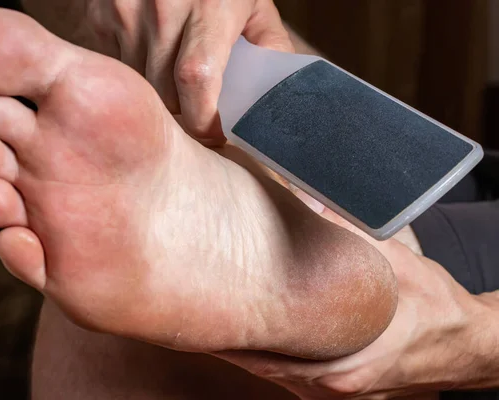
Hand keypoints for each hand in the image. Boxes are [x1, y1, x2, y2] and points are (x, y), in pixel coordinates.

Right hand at [79, 0, 292, 144]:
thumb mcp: (254, 4)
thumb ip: (269, 47)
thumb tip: (271, 98)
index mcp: (210, 7)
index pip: (197, 80)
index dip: (203, 119)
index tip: (214, 133)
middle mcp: (162, 9)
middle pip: (167, 93)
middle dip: (184, 112)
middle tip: (199, 108)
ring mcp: (125, 11)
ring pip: (141, 87)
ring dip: (159, 94)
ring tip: (176, 75)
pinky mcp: (101, 15)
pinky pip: (119, 67)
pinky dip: (137, 72)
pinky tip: (152, 51)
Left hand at [216, 209, 490, 398]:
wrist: (464, 342)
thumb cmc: (431, 307)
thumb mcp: (391, 261)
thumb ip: (346, 231)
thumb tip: (307, 199)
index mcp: (338, 364)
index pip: (262, 356)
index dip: (228, 335)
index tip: (199, 314)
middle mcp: (331, 386)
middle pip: (262, 364)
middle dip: (232, 337)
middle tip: (202, 307)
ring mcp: (335, 391)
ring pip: (275, 370)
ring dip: (251, 345)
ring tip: (225, 314)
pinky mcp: (342, 387)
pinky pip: (294, 372)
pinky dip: (275, 353)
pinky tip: (264, 330)